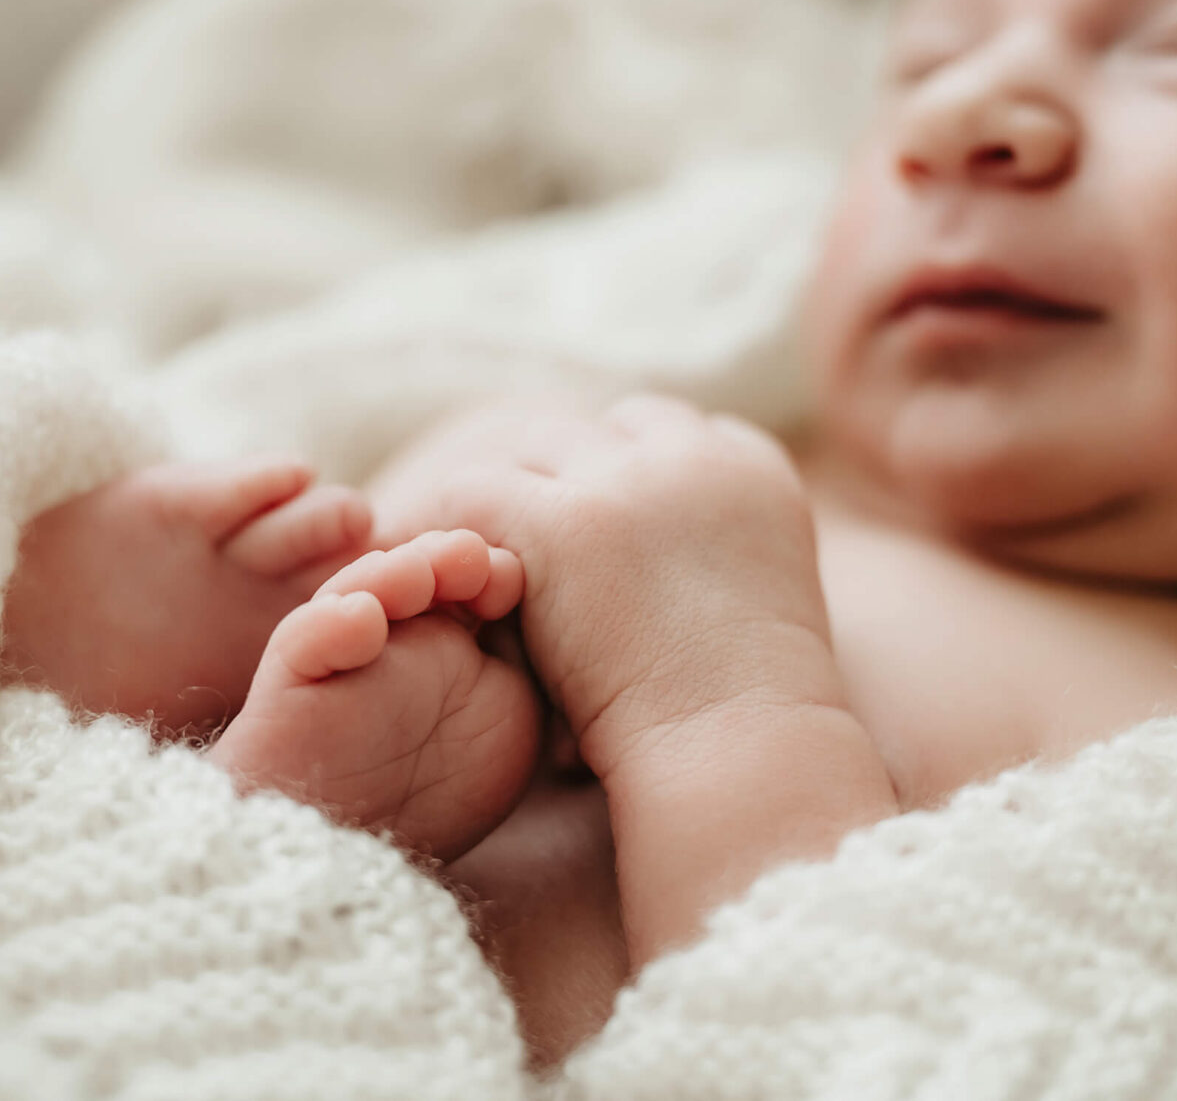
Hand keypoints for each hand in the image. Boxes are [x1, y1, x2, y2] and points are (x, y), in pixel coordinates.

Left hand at [399, 394, 836, 778]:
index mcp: (755, 467)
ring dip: (502, 500)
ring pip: (530, 450)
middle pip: (596, 429)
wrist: (738, 750)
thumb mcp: (752, 603)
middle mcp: (695, 455)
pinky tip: (421, 571)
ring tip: (455, 552)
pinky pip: (471, 493)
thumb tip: (647, 568)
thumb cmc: (746, 717)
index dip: (619, 469)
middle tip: (511, 534)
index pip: (666, 427)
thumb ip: (707, 556)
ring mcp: (629, 479)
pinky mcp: (566, 521)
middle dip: (556, 477)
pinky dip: (441, 527)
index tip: (590, 520)